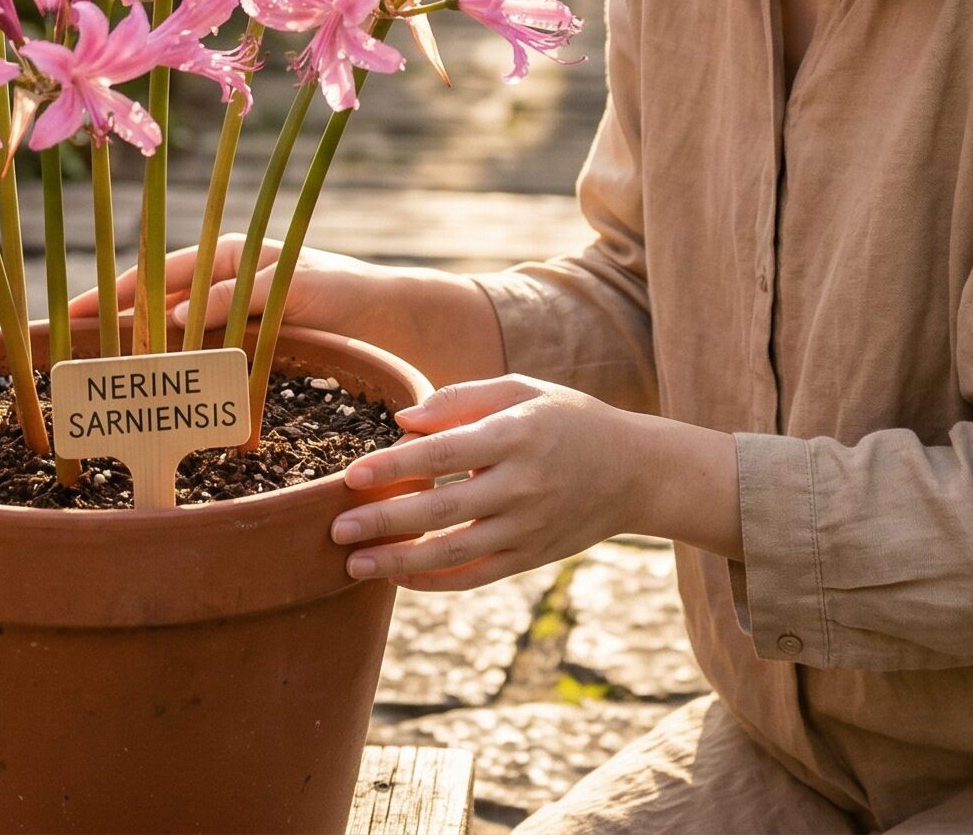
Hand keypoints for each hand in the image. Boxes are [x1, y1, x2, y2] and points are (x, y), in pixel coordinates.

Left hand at [69, 234, 506, 385]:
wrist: (402, 318)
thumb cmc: (328, 331)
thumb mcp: (263, 338)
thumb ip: (220, 347)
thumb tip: (164, 383)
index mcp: (224, 269)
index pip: (154, 278)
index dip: (109, 297)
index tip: (61, 320)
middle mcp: (240, 259)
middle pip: (162, 272)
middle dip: (114, 296)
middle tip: (66, 322)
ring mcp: (268, 267)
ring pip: (195, 279)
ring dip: (150, 303)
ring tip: (105, 327)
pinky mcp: (298, 282)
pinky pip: (244, 295)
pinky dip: (207, 306)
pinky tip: (176, 324)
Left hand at [330, 375, 640, 590]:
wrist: (635, 470)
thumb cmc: (568, 418)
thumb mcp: (521, 389)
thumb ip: (460, 400)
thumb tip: (403, 420)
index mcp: (517, 434)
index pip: (444, 452)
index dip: (396, 466)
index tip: (353, 476)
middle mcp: (522, 484)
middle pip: (441, 508)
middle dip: (384, 521)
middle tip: (337, 528)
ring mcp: (528, 527)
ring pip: (454, 553)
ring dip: (399, 562)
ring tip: (354, 564)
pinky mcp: (532, 557)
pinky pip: (476, 576)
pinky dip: (435, 583)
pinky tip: (399, 579)